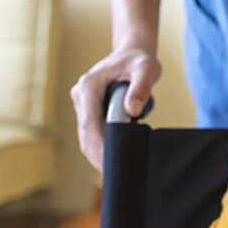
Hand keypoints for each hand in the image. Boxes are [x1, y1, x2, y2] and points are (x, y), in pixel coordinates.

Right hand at [71, 44, 160, 170]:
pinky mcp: (87, 110)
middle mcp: (81, 94)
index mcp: (89, 85)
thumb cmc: (139, 61)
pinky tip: (110, 160)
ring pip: (85, 136)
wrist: (132, 53)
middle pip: (85, 132)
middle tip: (112, 174)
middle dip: (96, 154)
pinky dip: (98, 147)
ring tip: (111, 172)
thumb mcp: (146, 70)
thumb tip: (133, 111)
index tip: (109, 160)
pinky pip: (90, 133)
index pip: (89, 121)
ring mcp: (82, 103)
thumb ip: (141, 88)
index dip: (98, 144)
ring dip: (96, 154)